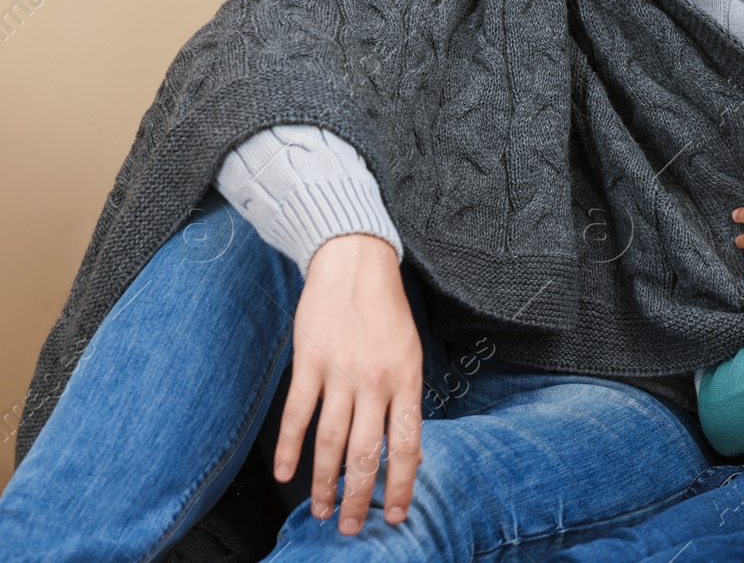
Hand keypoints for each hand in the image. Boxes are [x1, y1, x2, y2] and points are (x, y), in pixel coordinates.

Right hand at [277, 234, 424, 534]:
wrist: (355, 264)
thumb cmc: (387, 311)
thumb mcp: (411, 352)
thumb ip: (405, 398)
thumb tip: (404, 448)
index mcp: (407, 379)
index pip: (407, 445)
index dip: (401, 485)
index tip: (395, 515)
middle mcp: (376, 381)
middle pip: (367, 453)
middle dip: (360, 497)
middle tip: (353, 528)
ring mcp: (340, 373)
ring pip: (331, 442)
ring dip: (324, 482)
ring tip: (322, 511)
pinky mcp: (309, 364)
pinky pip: (296, 415)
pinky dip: (289, 448)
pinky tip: (284, 474)